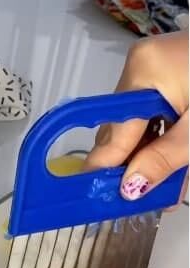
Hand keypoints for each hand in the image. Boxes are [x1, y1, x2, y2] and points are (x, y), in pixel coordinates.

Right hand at [85, 32, 188, 201]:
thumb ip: (165, 158)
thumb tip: (130, 188)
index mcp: (144, 72)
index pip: (115, 130)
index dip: (105, 167)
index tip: (95, 196)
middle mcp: (142, 65)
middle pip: (124, 127)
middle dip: (132, 165)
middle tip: (135, 202)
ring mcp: (156, 67)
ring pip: (141, 123)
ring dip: (151, 157)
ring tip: (161, 191)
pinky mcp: (171, 73)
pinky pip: (157, 112)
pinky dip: (165, 139)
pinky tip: (173, 165)